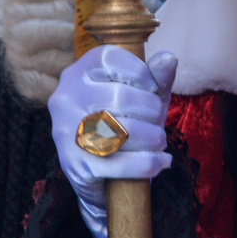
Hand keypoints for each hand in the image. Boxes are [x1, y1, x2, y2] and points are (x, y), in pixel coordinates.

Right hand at [49, 45, 177, 237]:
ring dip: (151, 139)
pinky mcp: (75, 166)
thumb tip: (170, 60)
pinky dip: (146, 164)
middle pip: (123, 98)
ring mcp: (66, 133)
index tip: (153, 91)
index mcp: (80, 71)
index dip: (142, 75)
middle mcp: (66, 98)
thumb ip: (155, 79)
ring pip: (121, 129)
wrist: (95, 178)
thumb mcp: (140, 98)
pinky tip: (160, 163)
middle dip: (152, 115)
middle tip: (159, 127)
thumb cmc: (121, 125)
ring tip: (160, 146)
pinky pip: (116, 163)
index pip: (115, 59)